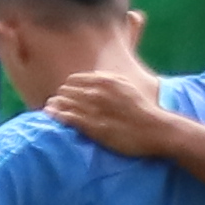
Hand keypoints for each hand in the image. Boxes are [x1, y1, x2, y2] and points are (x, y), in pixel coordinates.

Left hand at [47, 66, 175, 156]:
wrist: (155, 129)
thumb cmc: (142, 109)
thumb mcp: (126, 86)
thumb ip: (109, 79)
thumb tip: (94, 75)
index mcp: (104, 80)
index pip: (73, 80)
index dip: (68, 89)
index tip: (66, 96)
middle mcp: (96, 91)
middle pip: (65, 91)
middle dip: (59, 97)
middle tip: (54, 104)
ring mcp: (93, 108)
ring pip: (63, 103)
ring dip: (54, 106)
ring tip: (49, 110)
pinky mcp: (92, 125)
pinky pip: (66, 117)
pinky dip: (56, 115)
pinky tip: (50, 116)